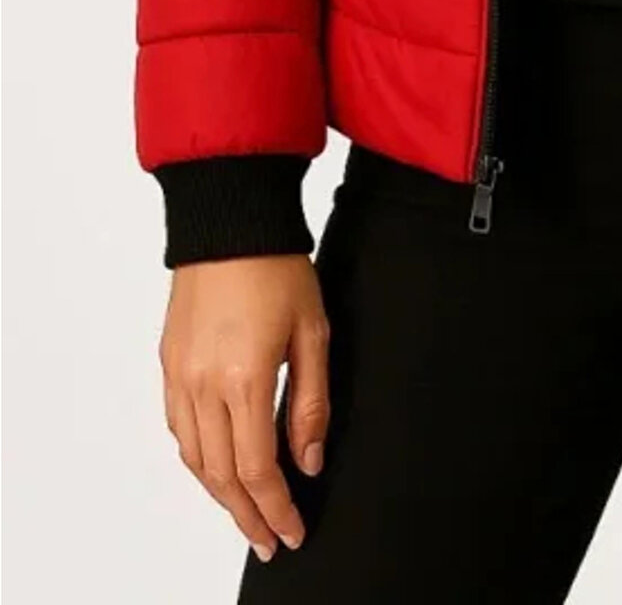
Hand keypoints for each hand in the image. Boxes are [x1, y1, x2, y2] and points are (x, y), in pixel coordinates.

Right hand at [159, 253, 329, 560]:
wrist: (230, 221)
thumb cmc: (277, 268)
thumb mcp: (313, 332)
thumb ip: (311, 403)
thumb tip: (309, 462)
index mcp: (244, 379)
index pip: (258, 469)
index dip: (275, 509)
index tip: (292, 532)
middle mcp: (203, 385)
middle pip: (222, 475)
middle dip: (248, 515)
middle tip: (269, 540)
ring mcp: (180, 376)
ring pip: (195, 459)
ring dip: (220, 494)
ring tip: (247, 514)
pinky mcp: (169, 364)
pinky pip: (179, 429)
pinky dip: (198, 458)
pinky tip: (217, 466)